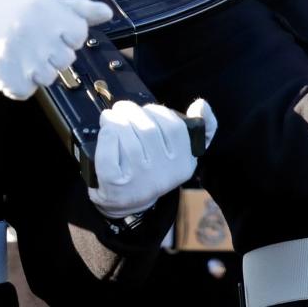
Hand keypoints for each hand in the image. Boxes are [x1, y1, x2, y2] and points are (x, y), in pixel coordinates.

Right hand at [0, 0, 111, 100]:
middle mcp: (35, 30)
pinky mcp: (5, 75)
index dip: (65, 36)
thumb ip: (77, 8)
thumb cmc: (9, 10)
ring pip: (49, 77)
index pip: (78, 35)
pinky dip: (19, 83)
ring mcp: (20, 55)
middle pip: (66, 59)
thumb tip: (107, 14)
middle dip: (52, 54)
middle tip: (31, 42)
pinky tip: (9, 65)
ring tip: (19, 53)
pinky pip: (27, 91)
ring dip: (36, 70)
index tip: (48, 30)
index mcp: (46, 8)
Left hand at [88, 99, 216, 218]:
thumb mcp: (182, 153)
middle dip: (132, 111)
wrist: (126, 202)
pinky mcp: (115, 186)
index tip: (147, 109)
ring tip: (110, 117)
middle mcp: (163, 175)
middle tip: (122, 108)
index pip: (174, 128)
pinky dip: (105, 137)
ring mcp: (138, 182)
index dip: (159, 112)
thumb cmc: (153, 168)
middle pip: (147, 130)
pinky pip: (108, 155)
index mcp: (183, 164)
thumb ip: (202, 128)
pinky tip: (105, 131)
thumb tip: (201, 105)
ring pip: (127, 139)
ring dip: (115, 120)